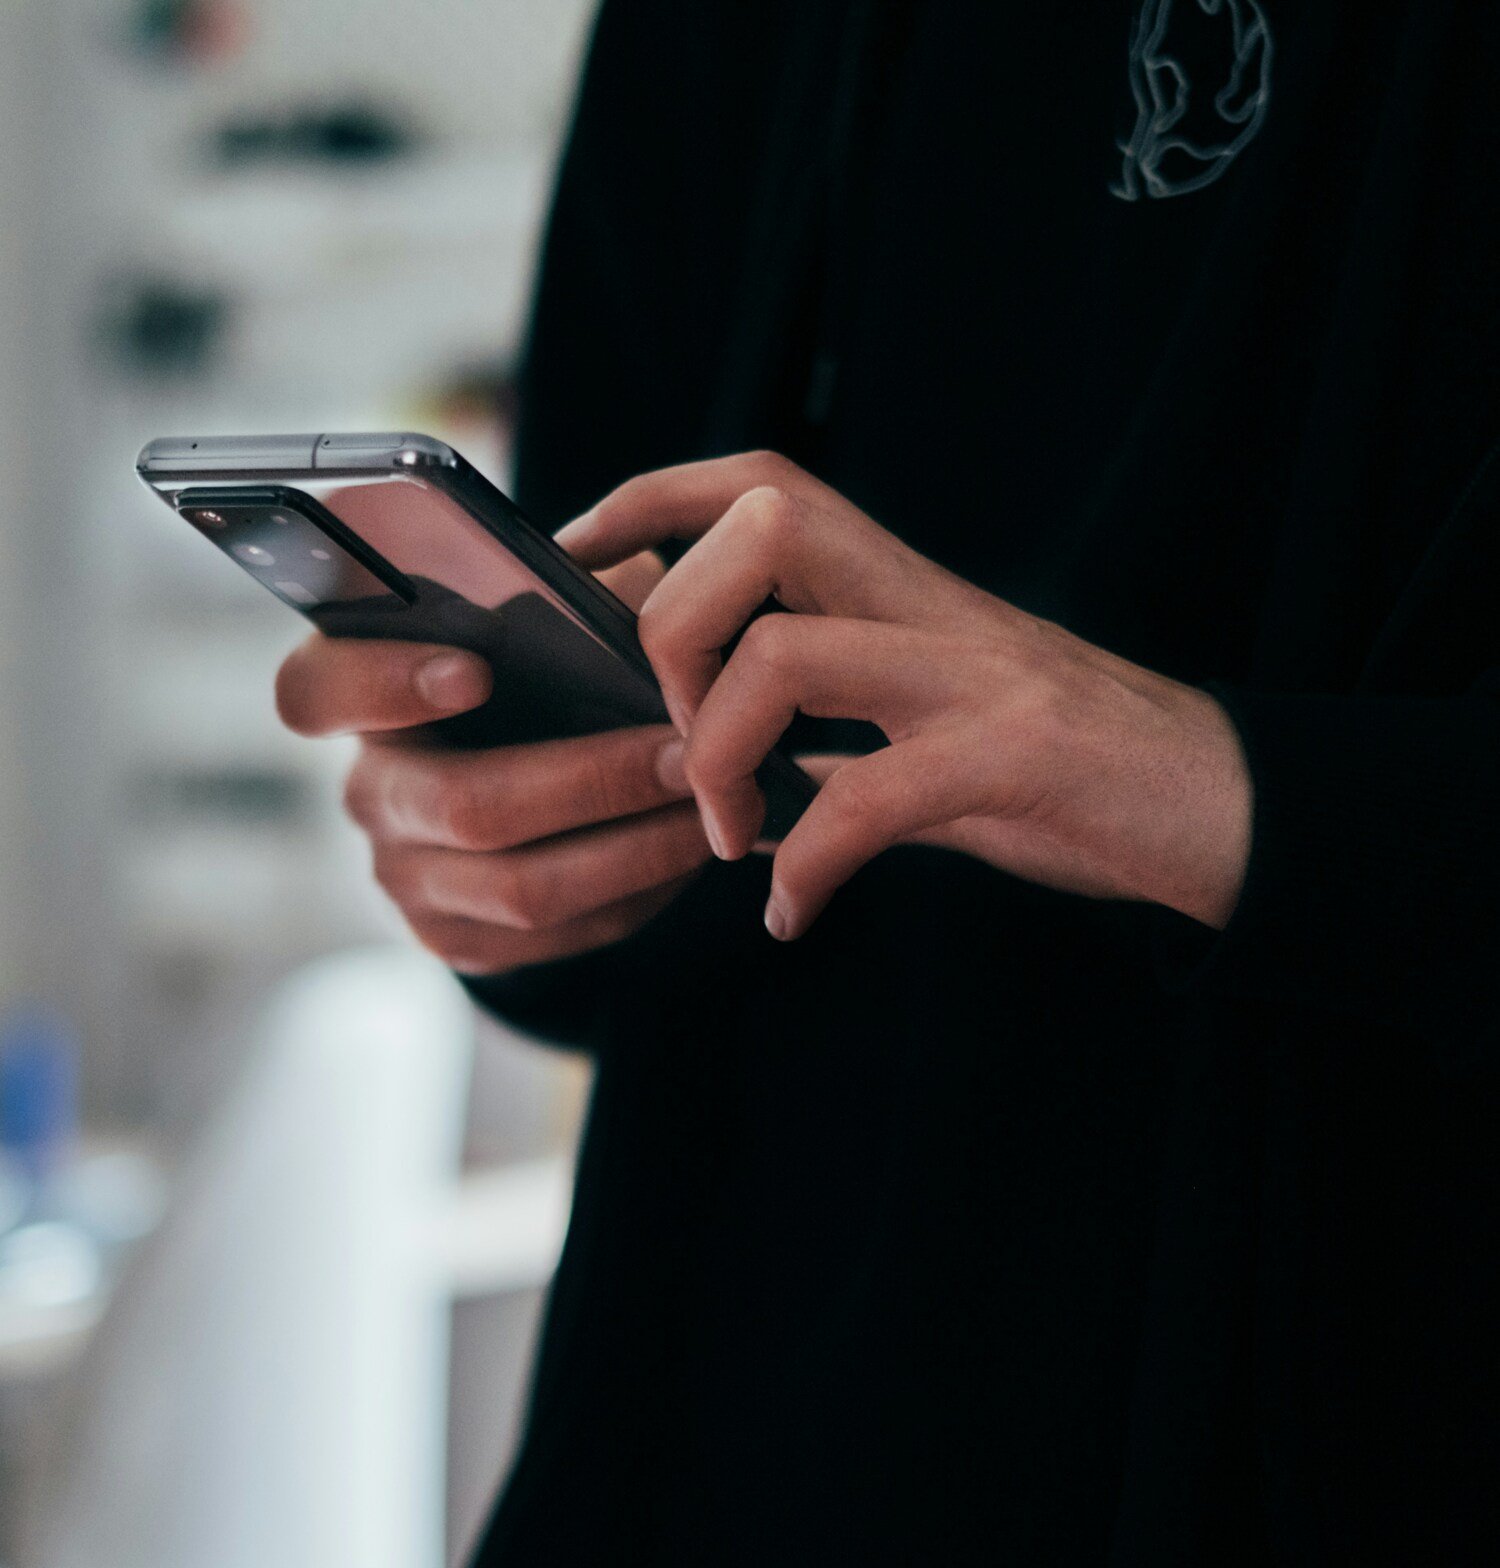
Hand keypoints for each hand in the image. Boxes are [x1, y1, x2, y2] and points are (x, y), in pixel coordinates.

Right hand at [273, 553, 710, 975]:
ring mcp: (407, 877)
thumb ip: (568, 597)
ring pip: (523, 887)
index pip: (317, 690)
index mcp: (361, 693)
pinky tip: (689, 851)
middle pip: (465, 806)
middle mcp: (370, 791)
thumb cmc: (543, 671)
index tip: (475, 670)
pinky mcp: (457, 939)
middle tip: (687, 754)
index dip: (384, 684)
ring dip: (636, 848)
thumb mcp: (547, 614)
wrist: (536, 780)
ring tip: (713, 807)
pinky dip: (637, 893)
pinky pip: (557, 935)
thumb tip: (637, 603)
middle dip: (594, 782)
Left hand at [557, 452, 1252, 941]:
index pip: (757, 483)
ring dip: (723, 755)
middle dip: (672, 629)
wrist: (1218, 805)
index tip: (577, 561)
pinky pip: (870, 798)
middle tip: (676, 743)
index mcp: (901, 589)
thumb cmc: (1065, 769)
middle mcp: (930, 606)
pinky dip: (809, 864)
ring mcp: (974, 674)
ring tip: (730, 837)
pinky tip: (794, 912)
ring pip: (788, 654)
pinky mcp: (1014, 756)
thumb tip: (730, 768)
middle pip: (759, 528)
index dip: (648, 500)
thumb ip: (838, 733)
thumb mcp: (933, 730)